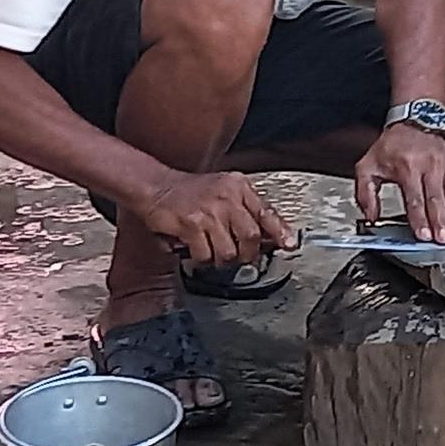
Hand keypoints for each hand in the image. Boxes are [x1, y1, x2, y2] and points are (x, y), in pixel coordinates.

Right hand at [139, 170, 292, 266]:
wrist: (155, 186)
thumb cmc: (191, 192)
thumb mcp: (225, 190)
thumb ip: (246, 209)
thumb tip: (268, 235)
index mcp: (238, 187)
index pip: (267, 212)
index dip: (280, 232)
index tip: (289, 245)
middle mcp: (227, 198)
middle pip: (251, 237)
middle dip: (247, 254)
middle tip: (239, 256)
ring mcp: (209, 212)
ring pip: (229, 251)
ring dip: (221, 258)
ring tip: (213, 250)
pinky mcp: (191, 226)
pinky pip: (205, 255)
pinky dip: (201, 259)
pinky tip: (196, 249)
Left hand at [355, 123, 444, 241]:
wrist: (416, 120)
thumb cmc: (393, 146)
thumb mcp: (368, 166)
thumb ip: (365, 194)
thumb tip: (371, 217)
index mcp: (406, 166)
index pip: (414, 198)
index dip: (420, 218)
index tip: (423, 234)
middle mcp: (429, 165)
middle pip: (436, 199)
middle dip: (441, 222)